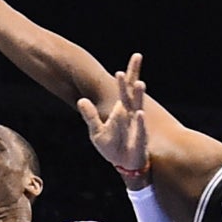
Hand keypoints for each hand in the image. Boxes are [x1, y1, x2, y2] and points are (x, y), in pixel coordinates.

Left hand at [78, 53, 148, 187]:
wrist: (124, 165)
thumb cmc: (112, 146)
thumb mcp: (96, 132)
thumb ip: (90, 116)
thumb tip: (81, 100)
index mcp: (121, 110)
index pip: (125, 89)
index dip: (130, 74)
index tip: (136, 56)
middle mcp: (130, 115)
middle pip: (132, 94)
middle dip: (132, 81)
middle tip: (131, 66)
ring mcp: (136, 126)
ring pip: (138, 108)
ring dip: (138, 97)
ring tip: (138, 85)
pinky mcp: (139, 140)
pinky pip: (140, 130)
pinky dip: (140, 122)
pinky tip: (139, 113)